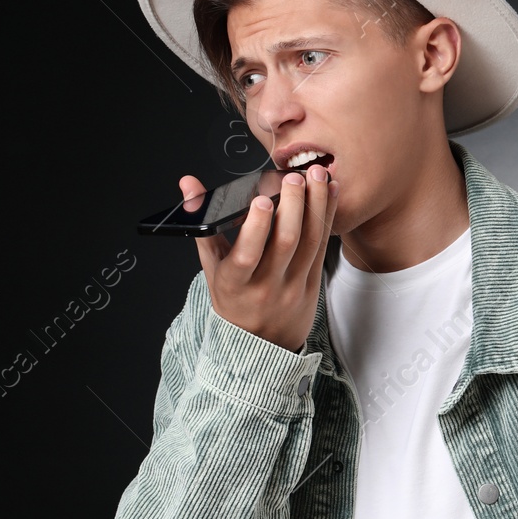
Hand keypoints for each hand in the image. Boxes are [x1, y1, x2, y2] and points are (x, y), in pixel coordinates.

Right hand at [182, 164, 337, 351]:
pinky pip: (323, 247)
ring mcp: (293, 287)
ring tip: (316, 175)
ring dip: (316, 204)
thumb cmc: (233, 298)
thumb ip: (202, 224)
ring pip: (310, 242)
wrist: (262, 343)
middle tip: (294, 177)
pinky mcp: (313, 285)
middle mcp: (266, 287)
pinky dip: (328, 216)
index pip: (246, 255)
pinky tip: (329, 192)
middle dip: (292, 205)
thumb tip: (188, 183)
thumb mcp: (211, 267)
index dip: (256, 227)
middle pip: (285, 243)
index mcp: (235, 283)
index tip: (261, 199)